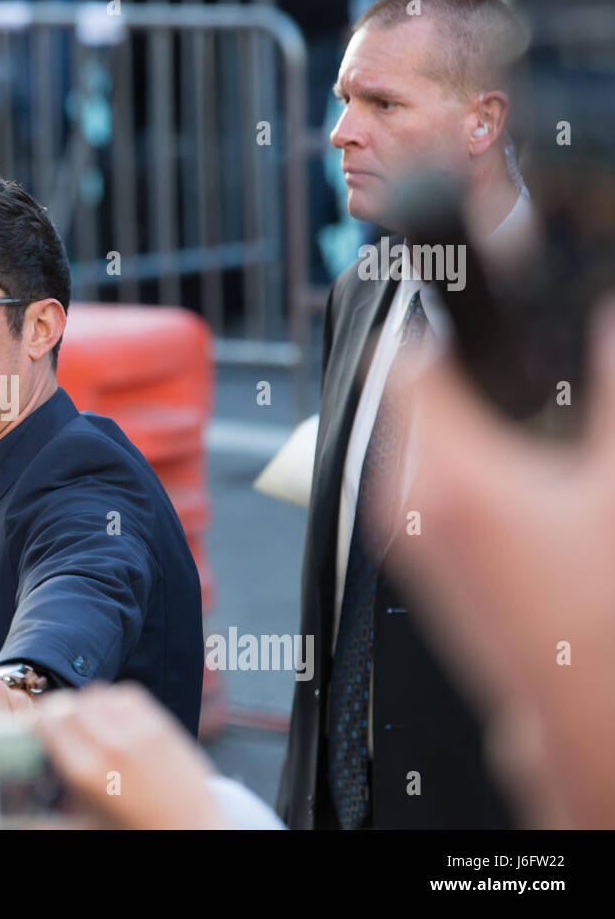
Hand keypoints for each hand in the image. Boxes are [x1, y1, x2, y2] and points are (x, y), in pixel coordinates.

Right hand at [34, 682, 227, 828]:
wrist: (192, 835)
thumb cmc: (136, 833)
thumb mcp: (85, 824)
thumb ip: (52, 807)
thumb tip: (22, 802)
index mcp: (86, 773)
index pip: (48, 721)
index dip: (38, 720)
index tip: (37, 726)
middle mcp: (111, 747)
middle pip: (69, 704)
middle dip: (59, 712)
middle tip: (60, 725)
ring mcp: (139, 733)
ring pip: (97, 693)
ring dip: (87, 704)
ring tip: (89, 723)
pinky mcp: (162, 726)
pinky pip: (127, 694)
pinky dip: (115, 701)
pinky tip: (115, 719)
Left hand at [385, 302, 614, 826]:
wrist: (577, 705)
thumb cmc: (595, 617)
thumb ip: (612, 395)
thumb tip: (606, 325)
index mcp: (449, 472)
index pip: (403, 362)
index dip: (422, 316)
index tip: (441, 287)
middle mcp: (407, 499)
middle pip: (399, 395)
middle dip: (434, 361)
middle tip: (472, 331)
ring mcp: (402, 531)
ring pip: (402, 437)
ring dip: (437, 407)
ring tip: (486, 387)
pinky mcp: (413, 555)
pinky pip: (408, 477)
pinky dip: (438, 450)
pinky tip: (489, 450)